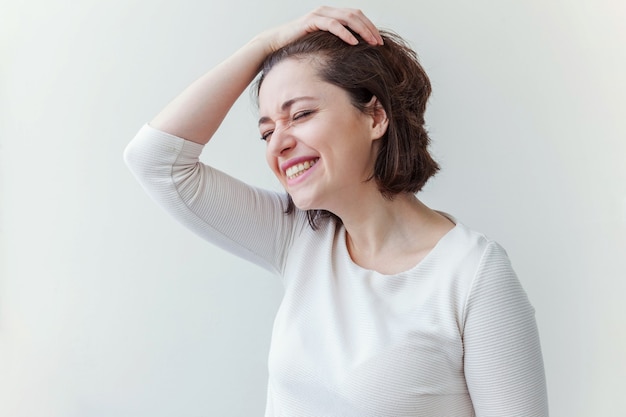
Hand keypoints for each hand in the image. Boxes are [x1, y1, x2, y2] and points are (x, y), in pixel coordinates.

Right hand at [260, 6, 382, 53]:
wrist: (276, 42)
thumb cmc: (299, 46)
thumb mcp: (321, 44)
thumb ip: (335, 44)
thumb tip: (353, 55)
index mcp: (331, 14)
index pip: (357, 16)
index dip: (370, 26)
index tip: (379, 41)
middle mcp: (327, 10)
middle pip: (355, 15)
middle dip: (369, 28)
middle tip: (379, 43)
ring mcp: (320, 14)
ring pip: (347, 18)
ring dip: (362, 30)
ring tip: (371, 42)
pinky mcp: (312, 21)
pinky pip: (333, 25)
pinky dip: (345, 33)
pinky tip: (354, 42)